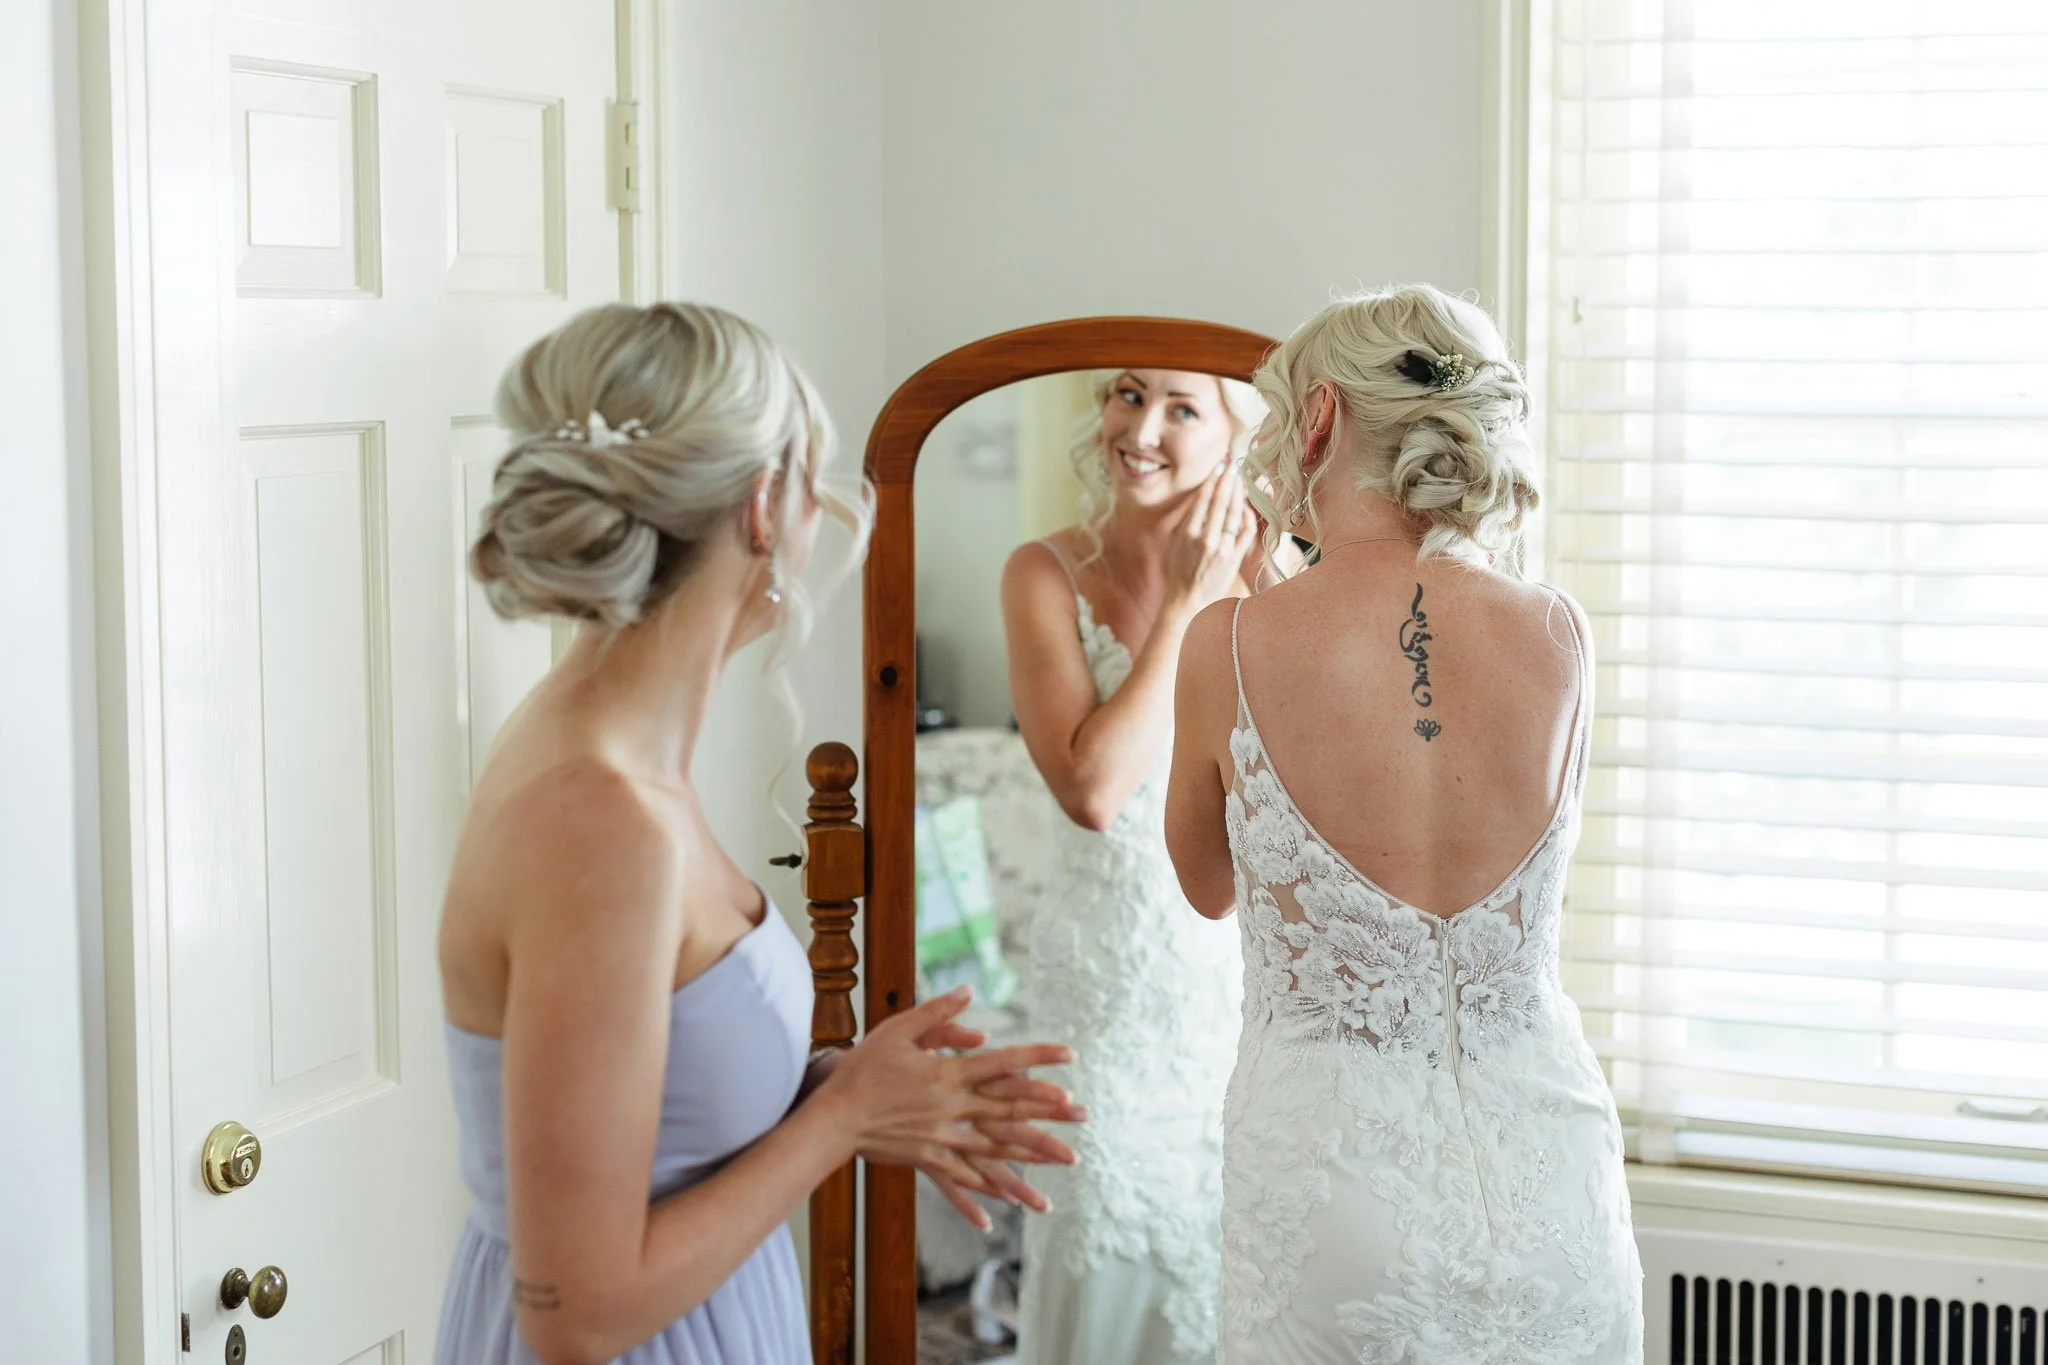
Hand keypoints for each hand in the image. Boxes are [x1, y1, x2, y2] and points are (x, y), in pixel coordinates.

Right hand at [816, 987, 1083, 1217]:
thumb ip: (937, 1013)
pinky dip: (986, 1192)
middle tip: (1084, 1116)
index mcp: (948, 1075)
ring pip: (996, 1149)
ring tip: (1064, 1160)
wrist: (834, 1114)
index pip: (1004, 1063)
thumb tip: (968, 992)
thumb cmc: (865, 1067)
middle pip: (1010, 1110)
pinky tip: (1008, 1204)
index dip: (1038, 1057)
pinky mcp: (928, 1159)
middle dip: (1050, 1114)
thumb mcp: (898, 1031)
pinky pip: (963, 1179)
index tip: (1069, 1056)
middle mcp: (952, 1108)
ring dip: (1032, 1156)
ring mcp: (942, 1138)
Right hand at [1164, 466, 1258, 616]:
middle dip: (1228, 481)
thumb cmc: (1178, 570)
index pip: (1203, 499)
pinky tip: (1246, 505)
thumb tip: (1200, 497)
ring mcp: (1222, 549)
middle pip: (1220, 502)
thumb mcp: (1175, 542)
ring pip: (1233, 514)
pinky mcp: (1234, 558)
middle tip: (1233, 465)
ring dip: (1238, 494)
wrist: (1186, 601)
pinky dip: (1247, 517)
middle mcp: (1205, 539)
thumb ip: (1187, 519)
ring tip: (1240, 479)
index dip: (1212, 481)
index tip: (1219, 467)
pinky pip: (1245, 533)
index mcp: (1187, 533)